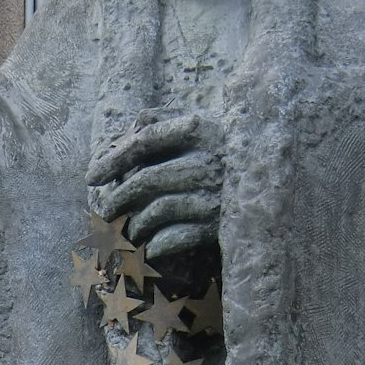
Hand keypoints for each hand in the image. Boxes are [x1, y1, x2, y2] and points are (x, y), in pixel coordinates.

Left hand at [87, 111, 222, 262]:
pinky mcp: (220, 225)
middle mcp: (209, 161)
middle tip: (105, 210)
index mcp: (201, 129)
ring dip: (133, 224)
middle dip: (117, 198)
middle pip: (147, 179)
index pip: (146, 139)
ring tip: (125, 229)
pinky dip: (156, 244)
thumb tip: (130, 128)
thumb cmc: (225, 148)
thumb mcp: (202, 123)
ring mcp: (215, 195)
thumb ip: (164, 119)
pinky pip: (175, 238)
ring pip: (157, 210)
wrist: (273, 182)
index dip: (113, 158)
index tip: (91, 177)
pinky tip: (149, 245)